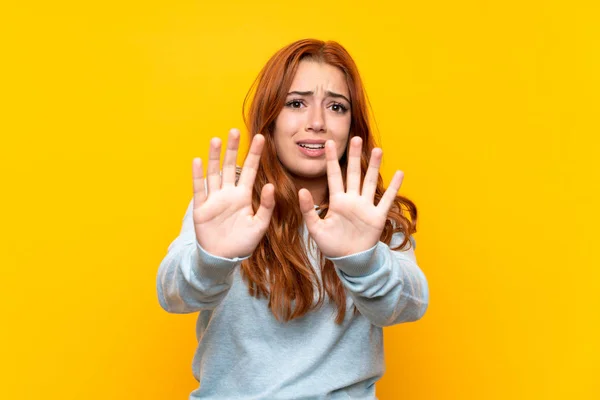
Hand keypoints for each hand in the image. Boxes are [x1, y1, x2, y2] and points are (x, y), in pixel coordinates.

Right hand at [192, 128, 274, 258]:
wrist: (223, 259)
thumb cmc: (243, 243)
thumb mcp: (260, 226)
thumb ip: (266, 207)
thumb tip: (270, 186)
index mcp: (243, 196)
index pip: (250, 170)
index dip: (255, 155)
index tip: (262, 138)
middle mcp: (228, 193)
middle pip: (230, 166)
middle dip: (233, 149)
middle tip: (235, 130)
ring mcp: (214, 199)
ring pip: (214, 173)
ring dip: (215, 157)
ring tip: (217, 140)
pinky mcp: (201, 208)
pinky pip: (199, 189)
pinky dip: (198, 176)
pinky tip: (198, 161)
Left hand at [298, 136, 403, 257]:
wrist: (349, 260)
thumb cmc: (331, 245)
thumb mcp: (315, 228)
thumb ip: (308, 210)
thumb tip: (301, 191)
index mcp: (337, 201)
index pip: (333, 176)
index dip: (331, 160)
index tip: (327, 144)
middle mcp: (352, 200)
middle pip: (353, 173)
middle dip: (354, 156)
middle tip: (355, 138)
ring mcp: (366, 206)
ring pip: (370, 182)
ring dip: (373, 167)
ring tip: (377, 150)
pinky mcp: (377, 216)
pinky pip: (386, 199)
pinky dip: (393, 187)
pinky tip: (399, 173)